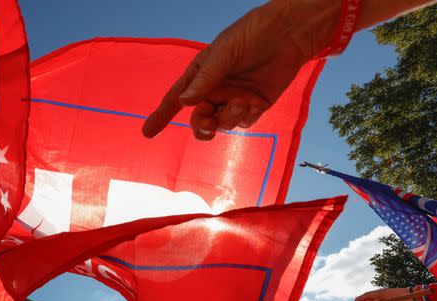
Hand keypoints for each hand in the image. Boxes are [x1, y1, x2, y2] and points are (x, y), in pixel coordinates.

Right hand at [142, 0, 337, 139]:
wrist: (290, 32)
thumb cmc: (252, 34)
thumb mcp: (224, 53)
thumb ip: (205, 80)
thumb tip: (183, 102)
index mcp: (201, 75)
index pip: (176, 99)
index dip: (161, 116)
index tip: (147, 132)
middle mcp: (215, 90)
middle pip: (199, 120)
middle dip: (202, 125)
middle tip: (207, 122)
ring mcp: (234, 99)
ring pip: (222, 124)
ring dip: (228, 118)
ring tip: (242, 101)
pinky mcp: (255, 106)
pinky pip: (243, 123)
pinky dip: (246, 117)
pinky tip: (254, 102)